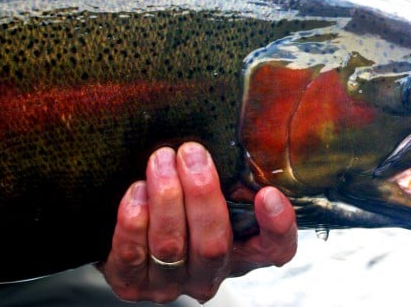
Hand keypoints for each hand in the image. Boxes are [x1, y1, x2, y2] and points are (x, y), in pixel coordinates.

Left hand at [99, 142, 297, 303]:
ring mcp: (171, 284)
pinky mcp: (132, 283)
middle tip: (192, 153)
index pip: (276, 250)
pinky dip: (134, 221)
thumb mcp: (215, 192)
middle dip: (201, 194)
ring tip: (161, 160)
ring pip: (171, 246)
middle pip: (213, 245)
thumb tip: (237, 126)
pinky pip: (132, 255)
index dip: (277, 227)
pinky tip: (137, 191)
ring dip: (166, 198)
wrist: (133, 240)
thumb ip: (231, 174)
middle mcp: (210, 275)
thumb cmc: (183, 207)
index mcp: (242, 252)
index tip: (268, 194)